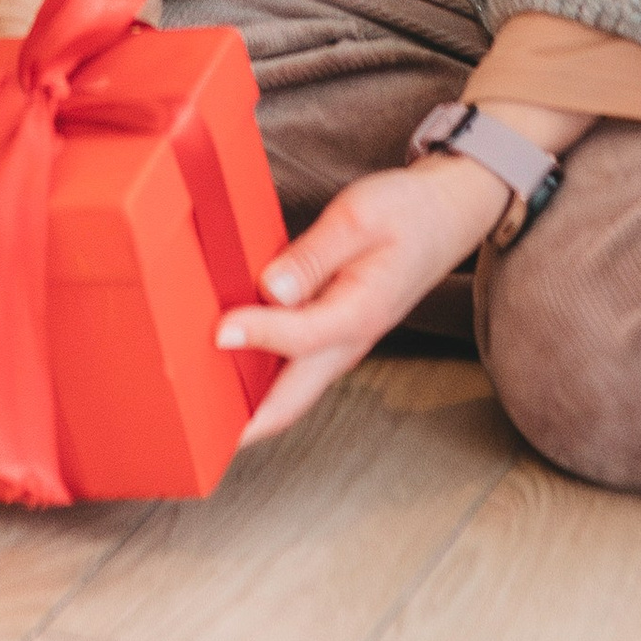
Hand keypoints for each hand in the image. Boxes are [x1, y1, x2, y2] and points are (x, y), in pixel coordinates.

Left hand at [217, 159, 512, 443]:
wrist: (446, 217)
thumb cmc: (404, 213)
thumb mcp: (358, 218)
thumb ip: (313, 256)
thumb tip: (272, 289)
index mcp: (359, 313)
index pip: (299, 337)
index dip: (255, 335)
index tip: (218, 331)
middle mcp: (347, 342)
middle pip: (288, 402)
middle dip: (242, 424)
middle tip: (194, 428)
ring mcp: (339, 344)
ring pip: (287, 393)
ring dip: (246, 406)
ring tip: (196, 403)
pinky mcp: (331, 334)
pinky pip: (291, 369)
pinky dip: (258, 378)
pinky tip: (226, 364)